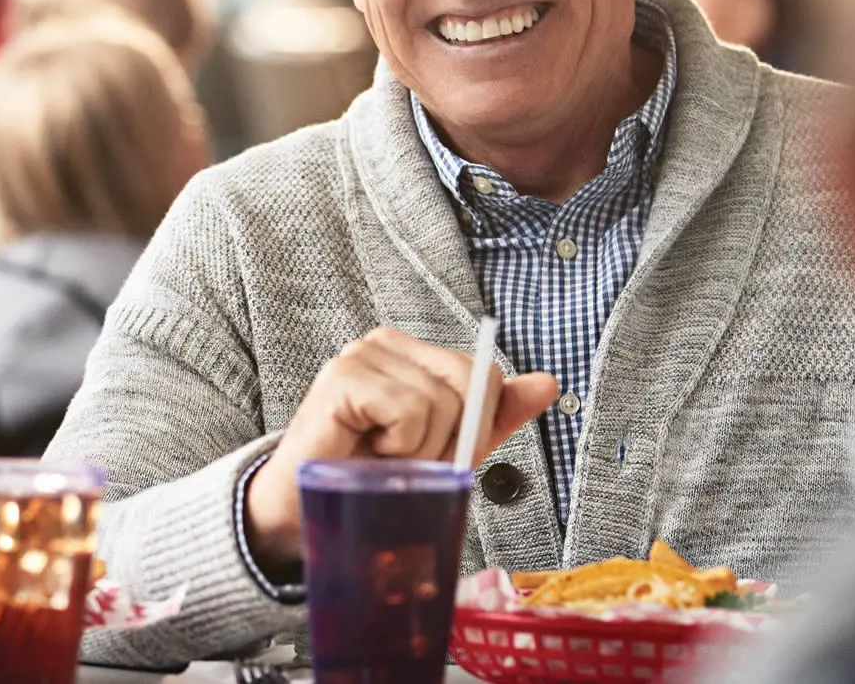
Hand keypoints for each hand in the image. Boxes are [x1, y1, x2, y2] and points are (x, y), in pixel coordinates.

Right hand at [244, 327, 557, 565]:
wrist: (306, 511)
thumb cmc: (370, 479)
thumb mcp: (446, 449)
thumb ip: (493, 415)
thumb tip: (548, 383)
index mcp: (414, 354)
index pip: (484, 375)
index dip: (474, 429)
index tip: (432, 455)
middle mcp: (388, 343)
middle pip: (471, 384)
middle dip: (451, 441)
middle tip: (406, 460)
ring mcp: (363, 354)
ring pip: (441, 403)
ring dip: (418, 451)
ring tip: (380, 459)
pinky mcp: (343, 376)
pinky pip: (408, 410)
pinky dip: (397, 446)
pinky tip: (364, 451)